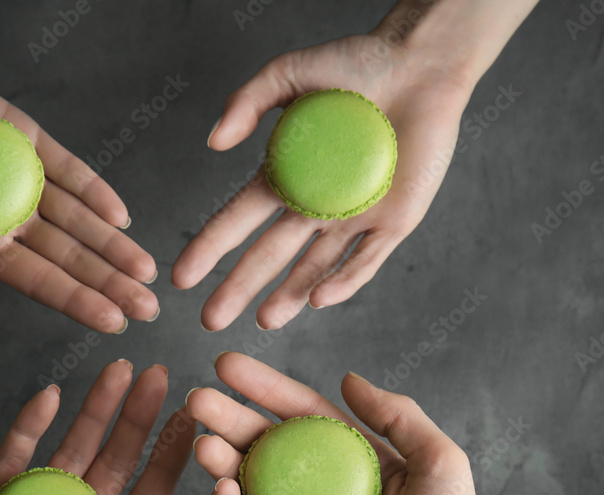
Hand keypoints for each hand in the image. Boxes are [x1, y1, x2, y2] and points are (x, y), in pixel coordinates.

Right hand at [0, 50, 157, 331]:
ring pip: (80, 219)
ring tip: (145, 270)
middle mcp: (14, 218)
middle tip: (147, 308)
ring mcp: (25, 181)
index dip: (77, 302)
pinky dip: (96, 191)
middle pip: (70, 257)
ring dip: (113, 244)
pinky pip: (69, 171)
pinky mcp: (30, 144)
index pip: (40, 281)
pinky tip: (121, 216)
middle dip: (110, 284)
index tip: (113, 322)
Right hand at [0, 362, 201, 494]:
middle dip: (138, 419)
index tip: (191, 421)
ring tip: (118, 370)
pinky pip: (14, 455)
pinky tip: (51, 394)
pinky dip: (30, 424)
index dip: (169, 459)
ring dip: (94, 409)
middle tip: (159, 377)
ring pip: (72, 448)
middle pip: (116, 462)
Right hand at [172, 32, 472, 329]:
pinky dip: (343, 281)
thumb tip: (213, 142)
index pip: (237, 221)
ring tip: (265, 321)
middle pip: (269, 255)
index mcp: (286, 177)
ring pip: (315, 268)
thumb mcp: (291, 73)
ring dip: (289, 296)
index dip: (209, 249)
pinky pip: (366, 260)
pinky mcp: (394, 222)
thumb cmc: (358, 63)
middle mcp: (315, 204)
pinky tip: (317, 300)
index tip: (181, 277)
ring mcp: (353, 217)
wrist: (422, 63)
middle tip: (211, 319)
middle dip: (238, 288)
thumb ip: (248, 102)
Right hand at [188, 353, 603, 494]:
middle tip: (197, 399)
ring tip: (202, 442)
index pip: (299, 413)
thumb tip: (349, 378)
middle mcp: (319, 489)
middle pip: (263, 444)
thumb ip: (396, 414)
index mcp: (352, 460)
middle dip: (227, 419)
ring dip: (219, 460)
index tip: (227, 364)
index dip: (263, 387)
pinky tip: (222, 487)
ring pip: (245, 484)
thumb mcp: (439, 462)